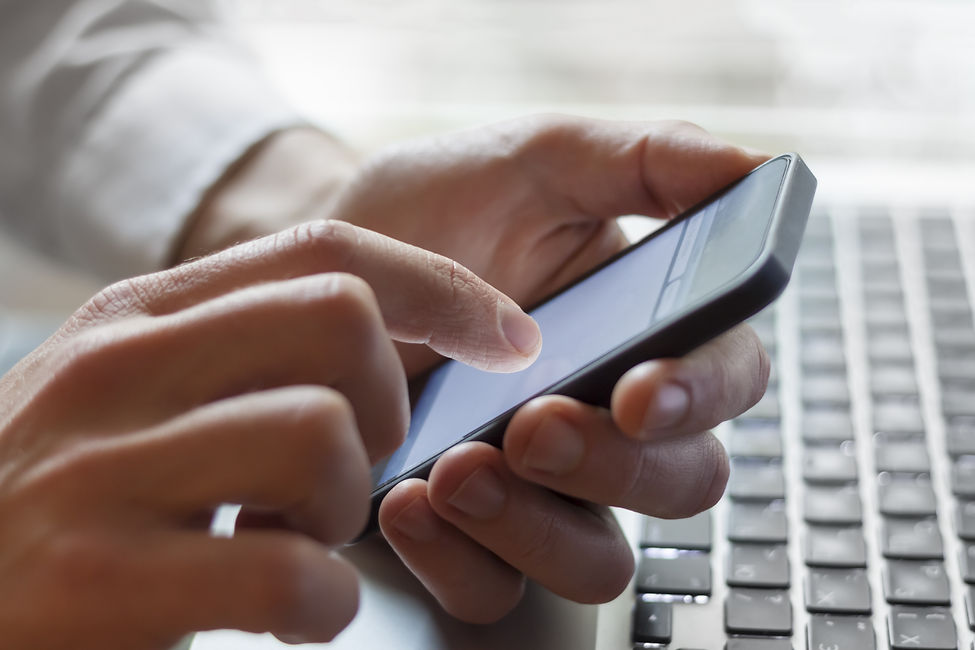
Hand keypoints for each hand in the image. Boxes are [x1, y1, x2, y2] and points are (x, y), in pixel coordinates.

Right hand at [0, 220, 539, 647]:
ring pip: (322, 435)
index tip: (507, 336)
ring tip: (300, 540)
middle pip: (342, 320)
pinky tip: (289, 612)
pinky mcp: (96, 582)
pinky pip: (290, 572)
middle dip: (390, 402)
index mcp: (135, 316)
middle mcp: (114, 370)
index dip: (441, 286)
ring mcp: (99, 471)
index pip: (323, 250)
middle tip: (360, 462)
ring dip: (347, 506)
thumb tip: (376, 347)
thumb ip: (227, 356)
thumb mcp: (122, 396)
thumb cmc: (47, 504)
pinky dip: (323, 603)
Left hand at [327, 116, 769, 621]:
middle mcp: (606, 419)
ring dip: (536, 528)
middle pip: (681, 484)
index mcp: (645, 330)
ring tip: (455, 467)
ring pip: (598, 562)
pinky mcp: (468, 533)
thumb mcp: (533, 160)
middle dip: (613, 467)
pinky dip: (456, 560)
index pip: (727, 376)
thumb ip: (645, 158)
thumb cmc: (433, 209)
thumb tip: (753, 165)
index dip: (703, 393)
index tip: (641, 389)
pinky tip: (405, 500)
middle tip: (531, 426)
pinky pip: (494, 590)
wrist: (319, 272)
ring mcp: (540, 487)